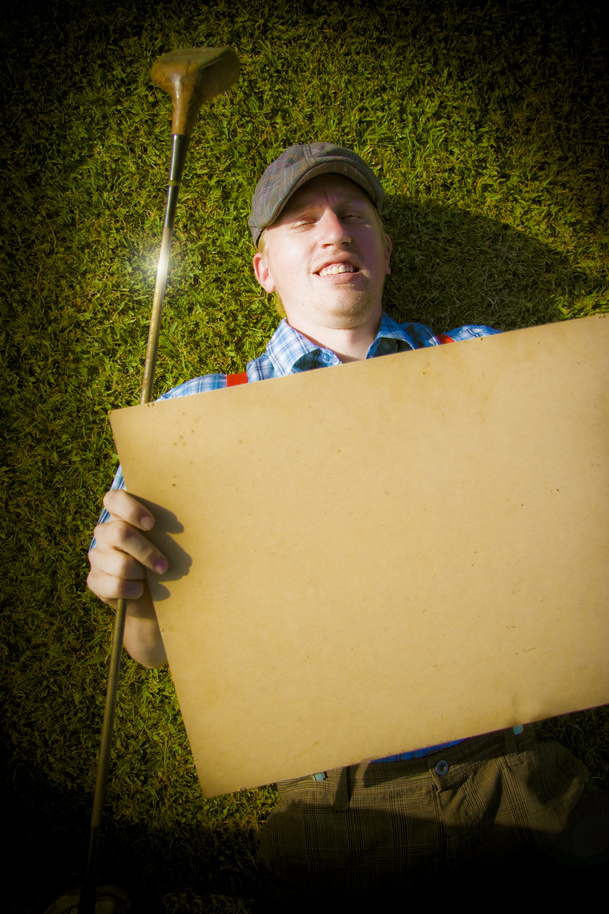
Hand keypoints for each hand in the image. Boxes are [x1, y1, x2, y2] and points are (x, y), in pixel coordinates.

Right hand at [87, 489, 167, 606]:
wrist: (150, 595)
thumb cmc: (161, 559)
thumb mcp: (164, 541)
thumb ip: (166, 528)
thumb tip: (192, 522)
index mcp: (119, 516)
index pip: (114, 499)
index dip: (131, 509)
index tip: (152, 523)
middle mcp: (105, 533)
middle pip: (120, 533)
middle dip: (146, 551)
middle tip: (164, 566)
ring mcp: (97, 556)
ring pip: (121, 564)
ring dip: (141, 574)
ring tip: (150, 577)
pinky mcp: (95, 580)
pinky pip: (116, 585)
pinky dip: (133, 591)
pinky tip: (139, 590)